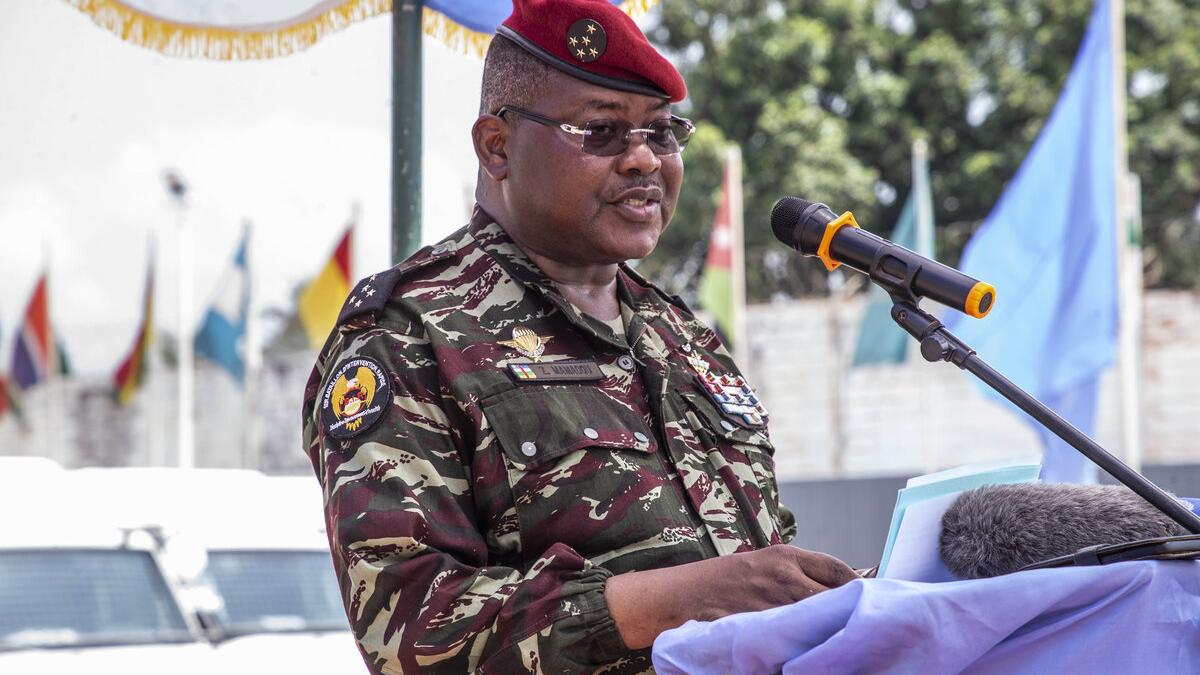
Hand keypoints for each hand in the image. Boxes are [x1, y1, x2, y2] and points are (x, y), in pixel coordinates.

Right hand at [605, 545, 856, 648]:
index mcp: (784, 557)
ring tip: (830, 641)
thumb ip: (796, 574)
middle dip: (846, 613)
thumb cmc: (721, 582)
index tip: (865, 600)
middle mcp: (782, 578)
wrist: (678, 597)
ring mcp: (771, 606)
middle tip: (855, 627)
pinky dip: (802, 649)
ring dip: (827, 632)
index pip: (839, 571)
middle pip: (836, 598)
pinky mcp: (759, 631)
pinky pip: (793, 643)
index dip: (858, 587)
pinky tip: (803, 653)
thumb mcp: (760, 564)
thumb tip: (841, 590)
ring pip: (818, 623)